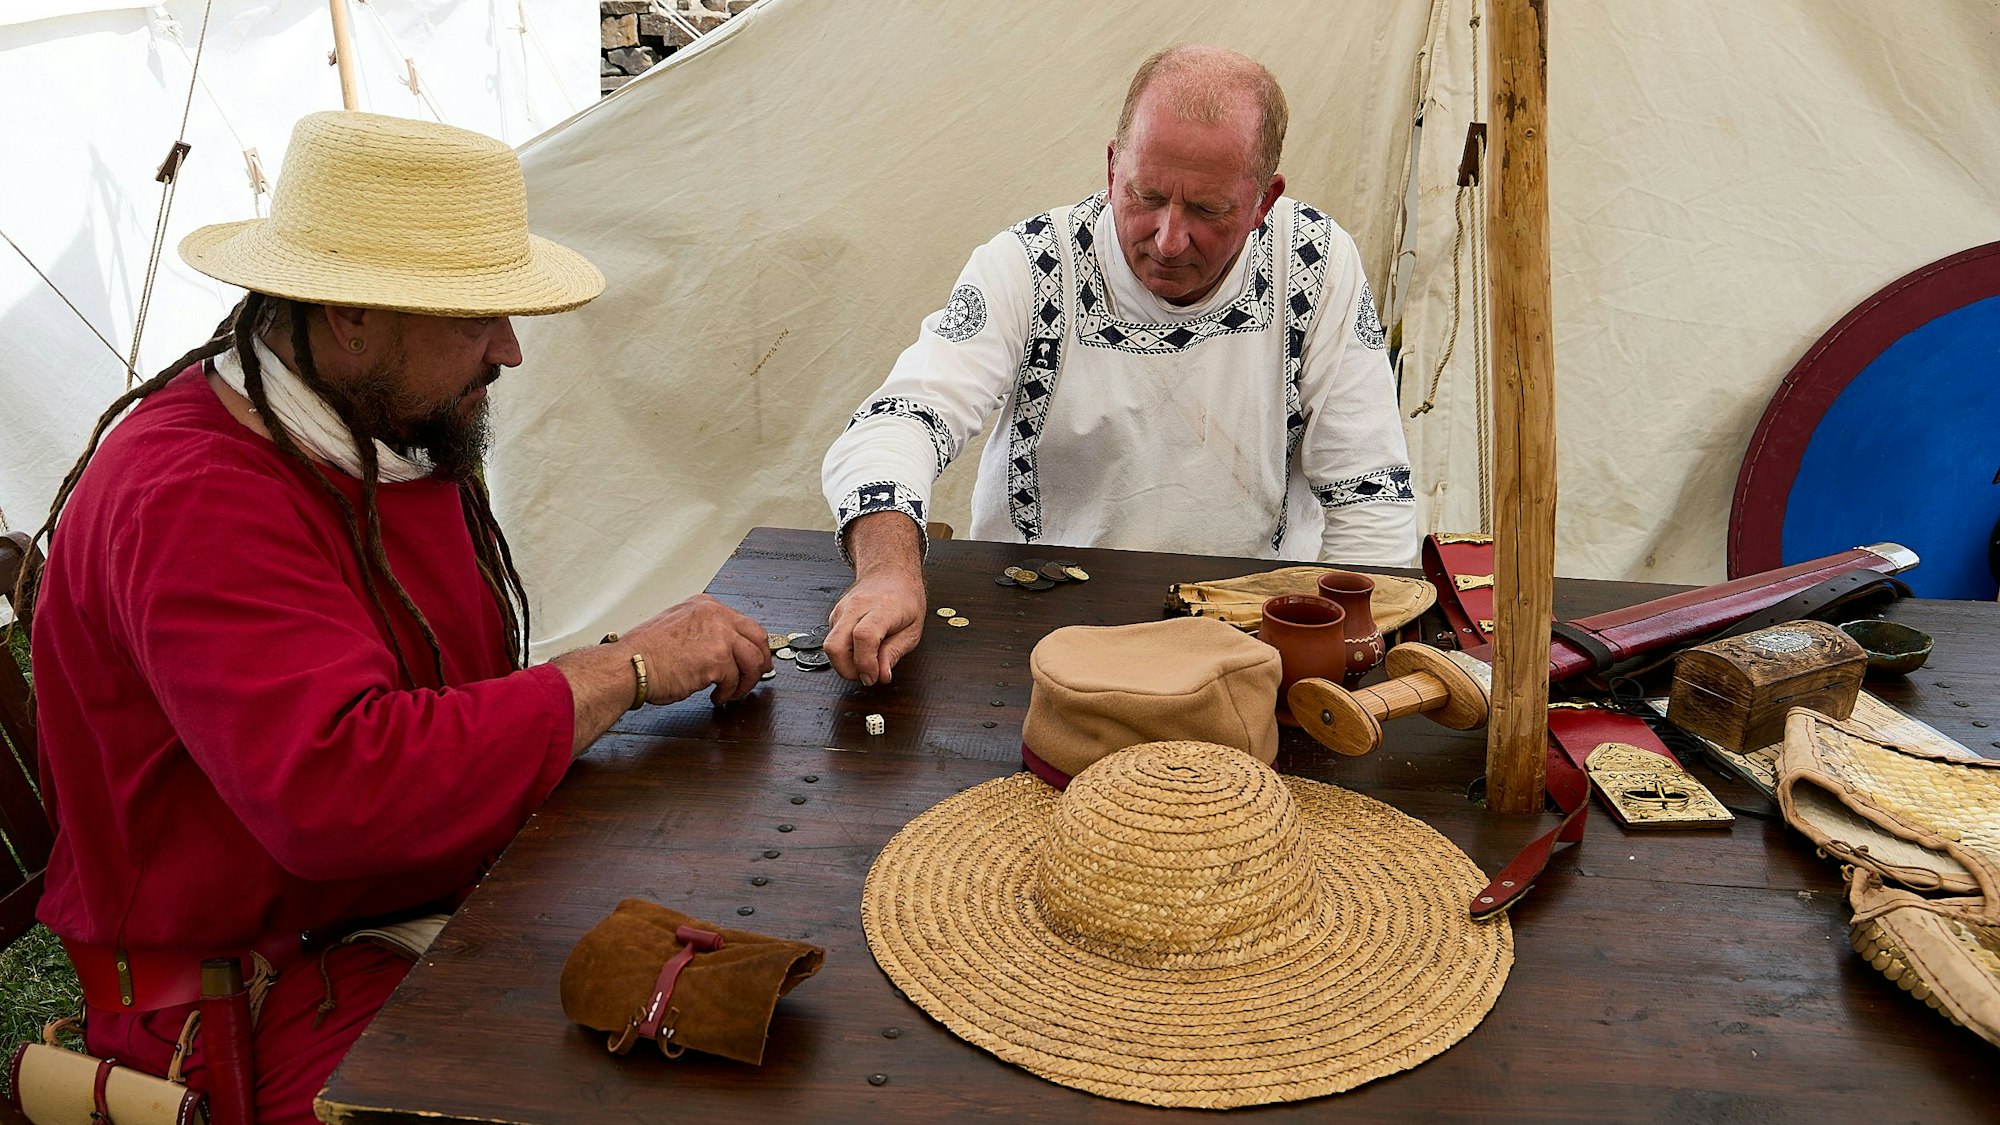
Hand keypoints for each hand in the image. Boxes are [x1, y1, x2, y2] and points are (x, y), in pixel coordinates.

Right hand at [623, 594, 772, 705]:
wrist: (630, 665)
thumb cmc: (644, 652)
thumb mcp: (676, 626)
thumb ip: (702, 631)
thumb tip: (723, 649)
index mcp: (705, 606)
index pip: (744, 623)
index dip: (752, 644)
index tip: (754, 657)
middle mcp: (715, 616)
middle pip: (757, 638)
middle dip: (761, 661)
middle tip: (757, 675)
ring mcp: (719, 636)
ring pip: (753, 661)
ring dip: (746, 682)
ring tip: (732, 692)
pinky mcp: (717, 660)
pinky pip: (735, 681)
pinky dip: (728, 693)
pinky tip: (716, 696)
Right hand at [827, 512, 926, 684]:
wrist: (891, 573)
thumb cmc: (905, 598)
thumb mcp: (912, 630)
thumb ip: (894, 654)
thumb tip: (881, 676)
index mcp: (881, 608)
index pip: (863, 637)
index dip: (866, 664)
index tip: (873, 677)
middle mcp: (856, 606)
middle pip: (835, 645)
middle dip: (847, 670)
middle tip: (867, 675)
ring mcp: (842, 609)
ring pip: (829, 646)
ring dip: (844, 663)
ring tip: (865, 662)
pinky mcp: (834, 615)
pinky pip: (832, 641)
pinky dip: (843, 653)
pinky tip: (859, 650)